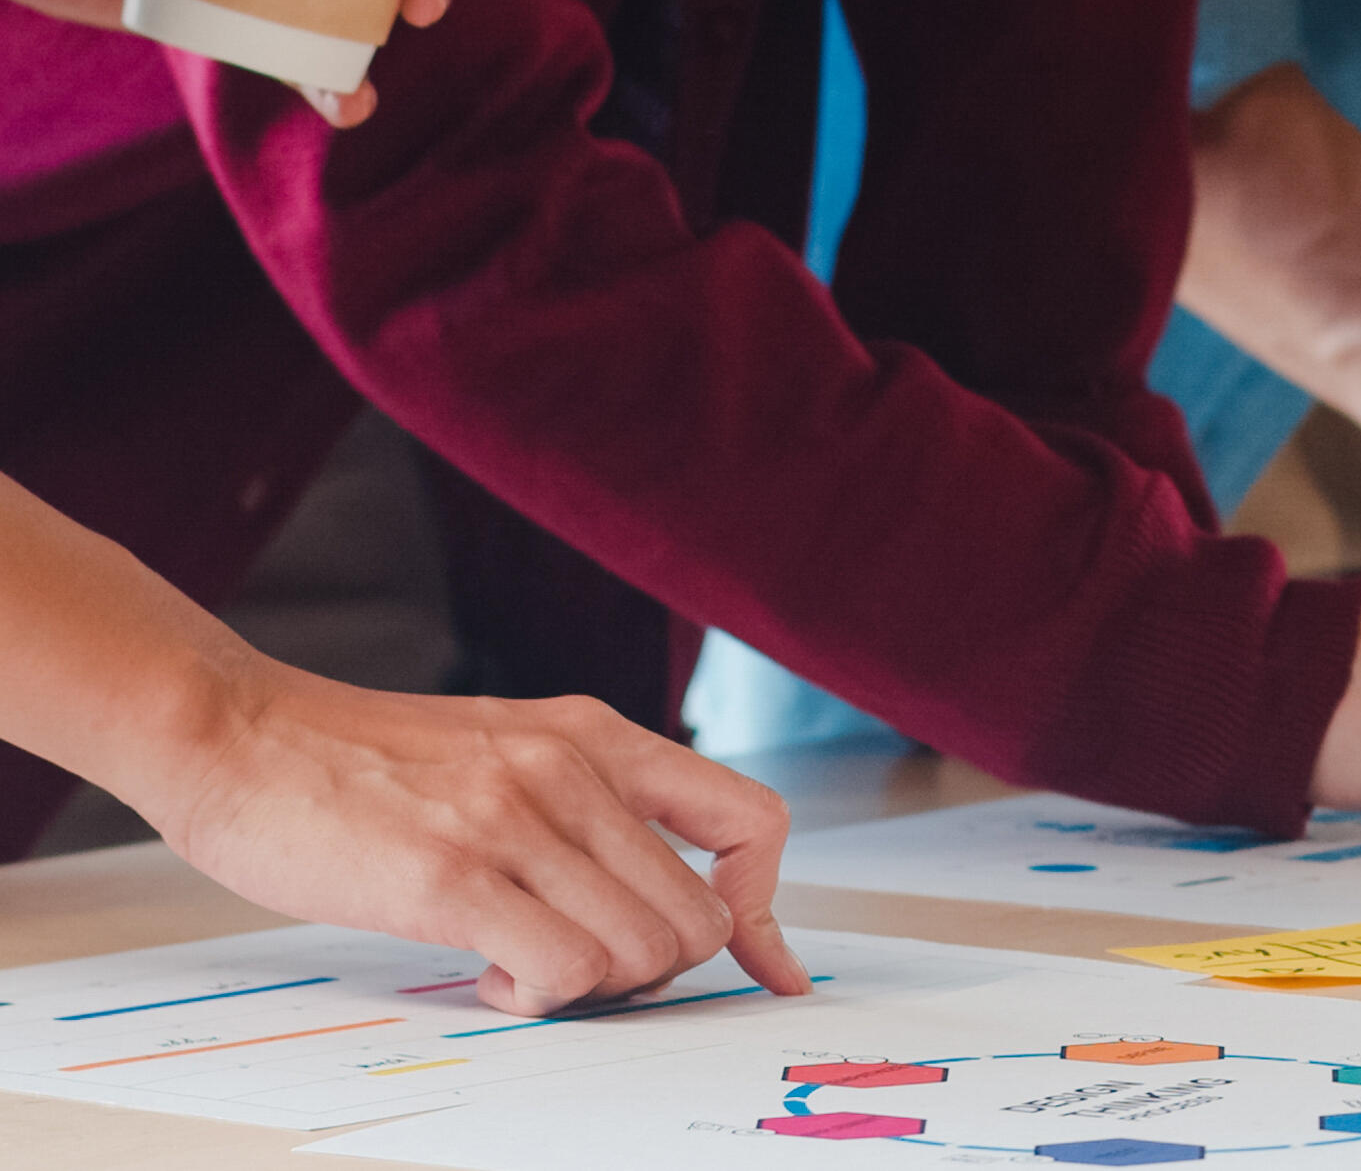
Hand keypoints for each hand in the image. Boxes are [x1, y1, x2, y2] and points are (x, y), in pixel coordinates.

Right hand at [145, 667, 803, 1017]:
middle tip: (578, 966)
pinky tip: (486, 972)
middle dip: (654, 971)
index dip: (765, 911)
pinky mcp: (451, 874)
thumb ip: (585, 805)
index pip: (751, 822)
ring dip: (591, 987)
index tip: (759, 966)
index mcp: (596, 736)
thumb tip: (653, 896)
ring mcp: (514, 819)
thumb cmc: (356, 760)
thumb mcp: (505, 746)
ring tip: (518, 961)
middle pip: (699, 919)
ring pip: (643, 952)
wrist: (230, 729)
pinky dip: (538, 996)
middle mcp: (572, 769)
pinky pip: (563, 971)